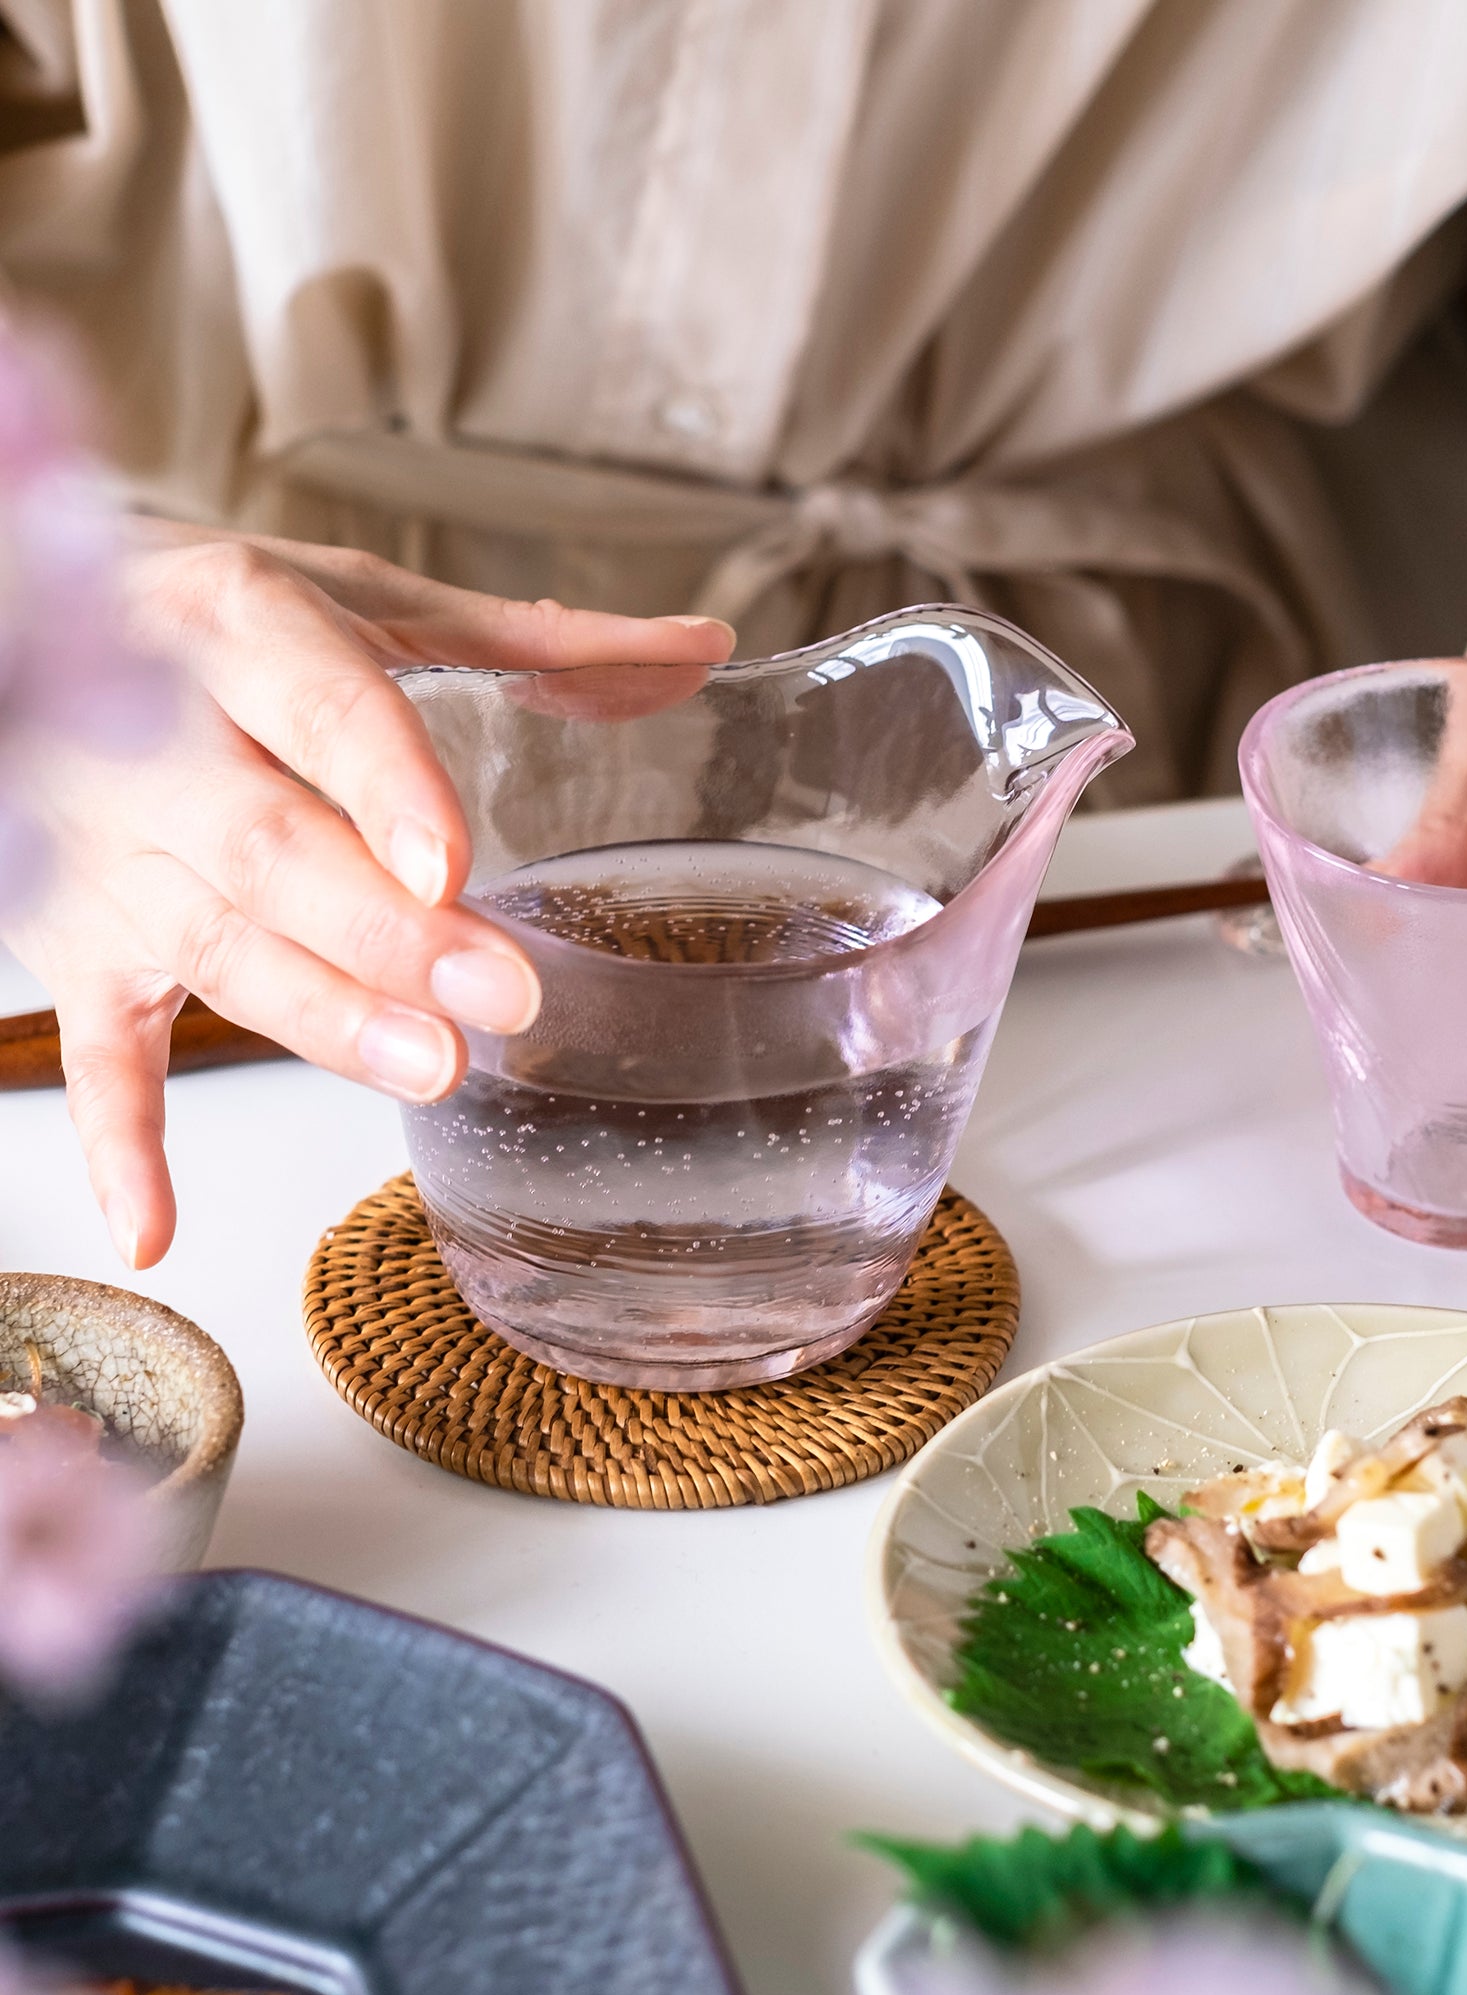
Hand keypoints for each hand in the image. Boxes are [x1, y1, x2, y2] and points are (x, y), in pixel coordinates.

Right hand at [4, 524, 732, 1267]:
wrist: (29, 619)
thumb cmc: (221, 620)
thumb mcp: (376, 604)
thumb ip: (539, 642)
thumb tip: (702, 647)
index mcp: (241, 626)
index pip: (319, 710)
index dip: (382, 787)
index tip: (453, 865)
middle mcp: (156, 738)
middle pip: (268, 850)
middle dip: (383, 935)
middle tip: (496, 999)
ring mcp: (107, 851)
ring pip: (208, 945)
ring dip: (316, 1016)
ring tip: (427, 1071)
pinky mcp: (74, 941)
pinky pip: (93, 1044)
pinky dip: (121, 1138)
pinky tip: (159, 1222)